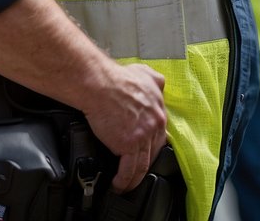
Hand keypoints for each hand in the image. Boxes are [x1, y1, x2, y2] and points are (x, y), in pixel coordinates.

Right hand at [82, 62, 167, 191]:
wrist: (100, 84)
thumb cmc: (116, 78)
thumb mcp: (144, 73)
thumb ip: (155, 81)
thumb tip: (158, 85)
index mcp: (159, 109)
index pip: (159, 135)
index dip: (151, 146)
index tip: (144, 153)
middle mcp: (155, 123)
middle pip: (153, 152)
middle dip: (144, 164)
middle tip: (135, 172)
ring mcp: (144, 136)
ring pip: (143, 165)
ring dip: (134, 179)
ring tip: (126, 185)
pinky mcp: (129, 145)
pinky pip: (129, 170)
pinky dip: (124, 180)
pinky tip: (118, 184)